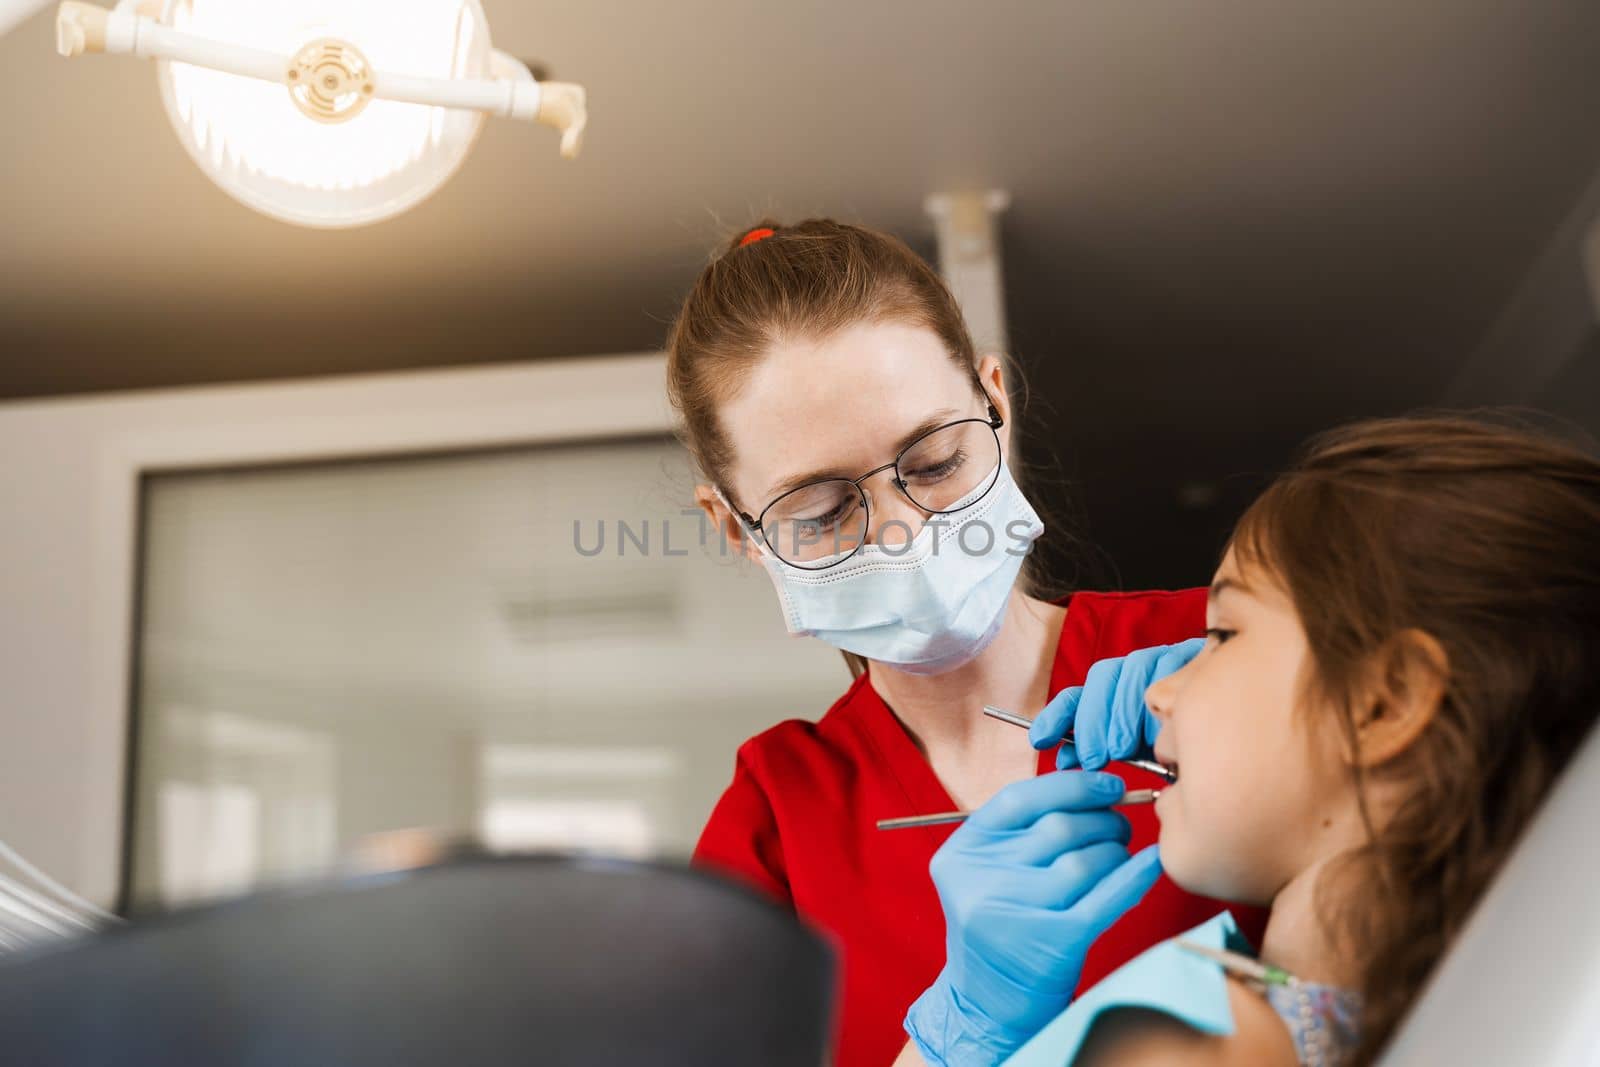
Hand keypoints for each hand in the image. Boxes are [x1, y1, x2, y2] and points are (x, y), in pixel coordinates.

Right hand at [903, 771, 1163, 1065]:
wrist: (986, 1005)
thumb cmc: (1000, 928)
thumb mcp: (988, 873)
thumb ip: (1022, 833)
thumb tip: (1093, 788)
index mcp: (961, 852)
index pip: (1019, 799)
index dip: (1070, 786)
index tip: (1107, 784)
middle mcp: (980, 878)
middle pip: (1057, 827)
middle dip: (1101, 820)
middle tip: (1120, 824)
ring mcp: (1013, 911)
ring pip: (1083, 860)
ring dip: (1114, 851)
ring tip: (1121, 854)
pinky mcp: (1050, 942)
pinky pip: (1105, 897)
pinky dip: (1134, 876)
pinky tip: (1151, 865)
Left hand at [1028, 638, 1203, 770]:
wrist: (1245, 720)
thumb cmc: (1186, 746)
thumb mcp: (1138, 751)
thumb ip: (1102, 749)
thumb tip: (1065, 759)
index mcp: (1122, 686)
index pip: (1080, 692)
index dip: (1058, 715)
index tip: (1040, 741)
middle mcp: (1144, 665)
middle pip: (1105, 675)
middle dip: (1092, 719)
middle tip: (1094, 756)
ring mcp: (1173, 656)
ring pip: (1136, 668)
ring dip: (1124, 714)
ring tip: (1126, 748)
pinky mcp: (1203, 655)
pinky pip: (1174, 672)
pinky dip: (1165, 703)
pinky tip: (1167, 731)